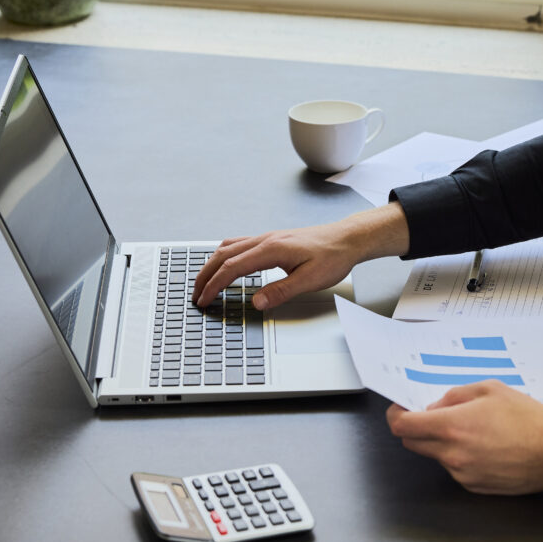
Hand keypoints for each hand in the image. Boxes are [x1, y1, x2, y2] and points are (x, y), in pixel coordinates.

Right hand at [192, 226, 355, 308]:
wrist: (347, 239)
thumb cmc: (333, 257)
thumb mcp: (310, 280)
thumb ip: (282, 291)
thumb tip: (257, 303)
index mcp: (271, 250)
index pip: (232, 268)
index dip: (214, 285)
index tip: (203, 300)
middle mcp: (265, 240)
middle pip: (223, 255)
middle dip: (205, 275)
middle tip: (195, 295)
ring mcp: (267, 238)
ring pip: (229, 247)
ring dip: (212, 264)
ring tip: (204, 282)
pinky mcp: (272, 240)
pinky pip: (239, 244)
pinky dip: (224, 256)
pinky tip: (225, 264)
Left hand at [386, 380, 542, 495]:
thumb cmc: (530, 419)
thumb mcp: (491, 389)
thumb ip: (456, 395)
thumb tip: (435, 405)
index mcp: (453, 426)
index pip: (403, 426)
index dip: (396, 415)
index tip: (399, 409)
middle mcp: (453, 454)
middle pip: (413, 443)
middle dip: (417, 428)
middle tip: (434, 415)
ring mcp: (462, 473)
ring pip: (435, 455)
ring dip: (442, 442)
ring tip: (472, 429)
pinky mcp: (473, 485)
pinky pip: (454, 468)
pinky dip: (459, 456)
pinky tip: (483, 445)